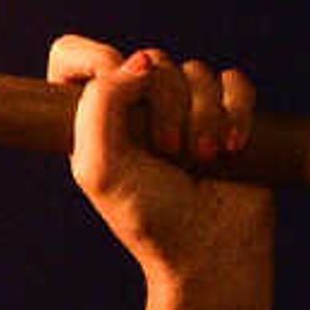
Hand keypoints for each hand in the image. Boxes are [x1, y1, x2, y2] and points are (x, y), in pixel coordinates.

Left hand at [46, 37, 276, 294]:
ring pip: (196, 71)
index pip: (72, 56)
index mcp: (95, 119)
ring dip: (203, 117)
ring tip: (201, 159)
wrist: (210, 253)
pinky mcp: (228, 114)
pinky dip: (236, 110)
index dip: (92, 58)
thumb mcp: (99, 168)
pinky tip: (231, 147)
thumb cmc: (149, 218)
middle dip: (165, 105)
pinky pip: (234, 82)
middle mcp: (138, 109)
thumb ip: (100, 106)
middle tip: (168, 152)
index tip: (113, 84)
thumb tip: (138, 63)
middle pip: (150, 61)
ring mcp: (185, 110)